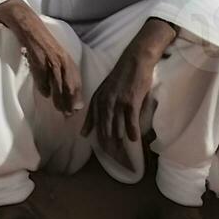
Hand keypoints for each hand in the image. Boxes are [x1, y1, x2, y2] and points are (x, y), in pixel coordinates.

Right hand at [0, 0, 81, 114]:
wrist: (28, 24)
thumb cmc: (40, 42)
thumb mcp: (52, 56)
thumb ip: (56, 73)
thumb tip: (52, 95)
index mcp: (67, 58)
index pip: (76, 80)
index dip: (77, 96)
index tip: (76, 110)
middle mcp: (62, 58)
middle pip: (70, 83)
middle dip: (70, 100)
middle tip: (68, 114)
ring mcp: (51, 57)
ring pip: (59, 81)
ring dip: (59, 97)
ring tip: (59, 108)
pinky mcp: (39, 56)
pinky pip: (43, 75)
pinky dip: (44, 86)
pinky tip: (44, 94)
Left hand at [81, 17, 175, 172]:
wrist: (134, 61)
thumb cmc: (120, 78)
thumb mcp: (103, 93)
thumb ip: (95, 112)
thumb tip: (84, 134)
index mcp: (97, 100)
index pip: (95, 125)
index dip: (98, 140)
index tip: (102, 152)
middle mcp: (105, 102)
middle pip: (105, 129)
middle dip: (109, 145)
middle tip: (115, 158)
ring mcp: (118, 102)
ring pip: (117, 127)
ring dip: (120, 141)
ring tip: (123, 154)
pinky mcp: (131, 101)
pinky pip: (130, 120)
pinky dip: (132, 131)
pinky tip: (134, 139)